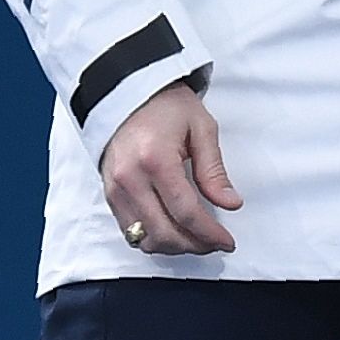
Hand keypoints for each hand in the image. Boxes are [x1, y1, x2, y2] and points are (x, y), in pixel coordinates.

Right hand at [101, 83, 241, 254]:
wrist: (127, 92)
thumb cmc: (167, 106)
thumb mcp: (202, 129)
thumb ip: (214, 171)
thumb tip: (230, 203)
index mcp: (156, 160)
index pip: (186, 212)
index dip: (209, 233)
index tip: (227, 241)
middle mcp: (130, 179)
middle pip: (163, 233)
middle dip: (194, 245)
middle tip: (215, 243)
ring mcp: (115, 189)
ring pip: (144, 239)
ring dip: (174, 247)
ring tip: (197, 239)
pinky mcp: (108, 194)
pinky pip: (129, 231)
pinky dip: (153, 238)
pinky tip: (173, 232)